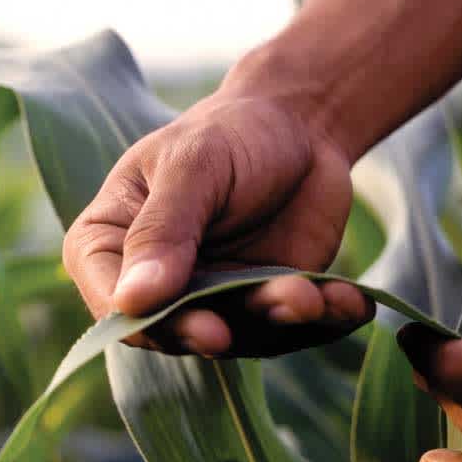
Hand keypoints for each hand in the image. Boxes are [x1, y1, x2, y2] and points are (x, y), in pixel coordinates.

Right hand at [62, 85, 373, 357]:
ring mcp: (212, 299)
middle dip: (206, 334)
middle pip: (169, 331)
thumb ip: (163, 230)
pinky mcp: (266, 305)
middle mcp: (156, 282)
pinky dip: (323, 319)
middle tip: (231, 333)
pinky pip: (293, 329)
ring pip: (238, 336)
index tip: (186, 321)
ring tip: (311, 296)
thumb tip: (132, 300)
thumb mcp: (193, 166)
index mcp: (112, 241)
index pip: (109, 298)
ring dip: (274, 321)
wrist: (302, 126)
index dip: (143, 321)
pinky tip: (351, 302)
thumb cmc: (229, 133)